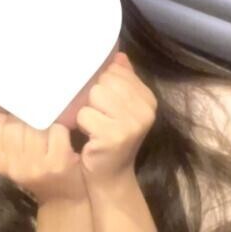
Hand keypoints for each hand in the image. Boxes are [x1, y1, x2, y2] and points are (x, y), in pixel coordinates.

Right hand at [0, 111, 86, 205]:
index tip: (19, 120)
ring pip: (36, 126)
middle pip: (16, 125)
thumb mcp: (12, 158)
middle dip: (27, 119)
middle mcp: (15, 166)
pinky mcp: (58, 163)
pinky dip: (60, 130)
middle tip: (36, 124)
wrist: (62, 200)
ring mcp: (36, 165)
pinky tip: (60, 138)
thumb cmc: (37, 174)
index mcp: (0, 163)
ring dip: (44, 124)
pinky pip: (57, 130)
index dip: (9, 118)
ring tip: (48, 132)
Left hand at [76, 52, 156, 185]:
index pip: (115, 71)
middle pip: (103, 81)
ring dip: (86, 111)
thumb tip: (118, 55)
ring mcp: (132, 123)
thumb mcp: (119, 107)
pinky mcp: (114, 136)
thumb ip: (121, 81)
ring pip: (93, 95)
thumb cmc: (109, 139)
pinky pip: (85, 114)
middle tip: (97, 117)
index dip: (101, 84)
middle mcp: (145, 110)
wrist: (110, 176)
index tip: (103, 105)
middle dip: (93, 98)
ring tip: (94, 126)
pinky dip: (82, 125)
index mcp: (148, 98)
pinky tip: (90, 137)